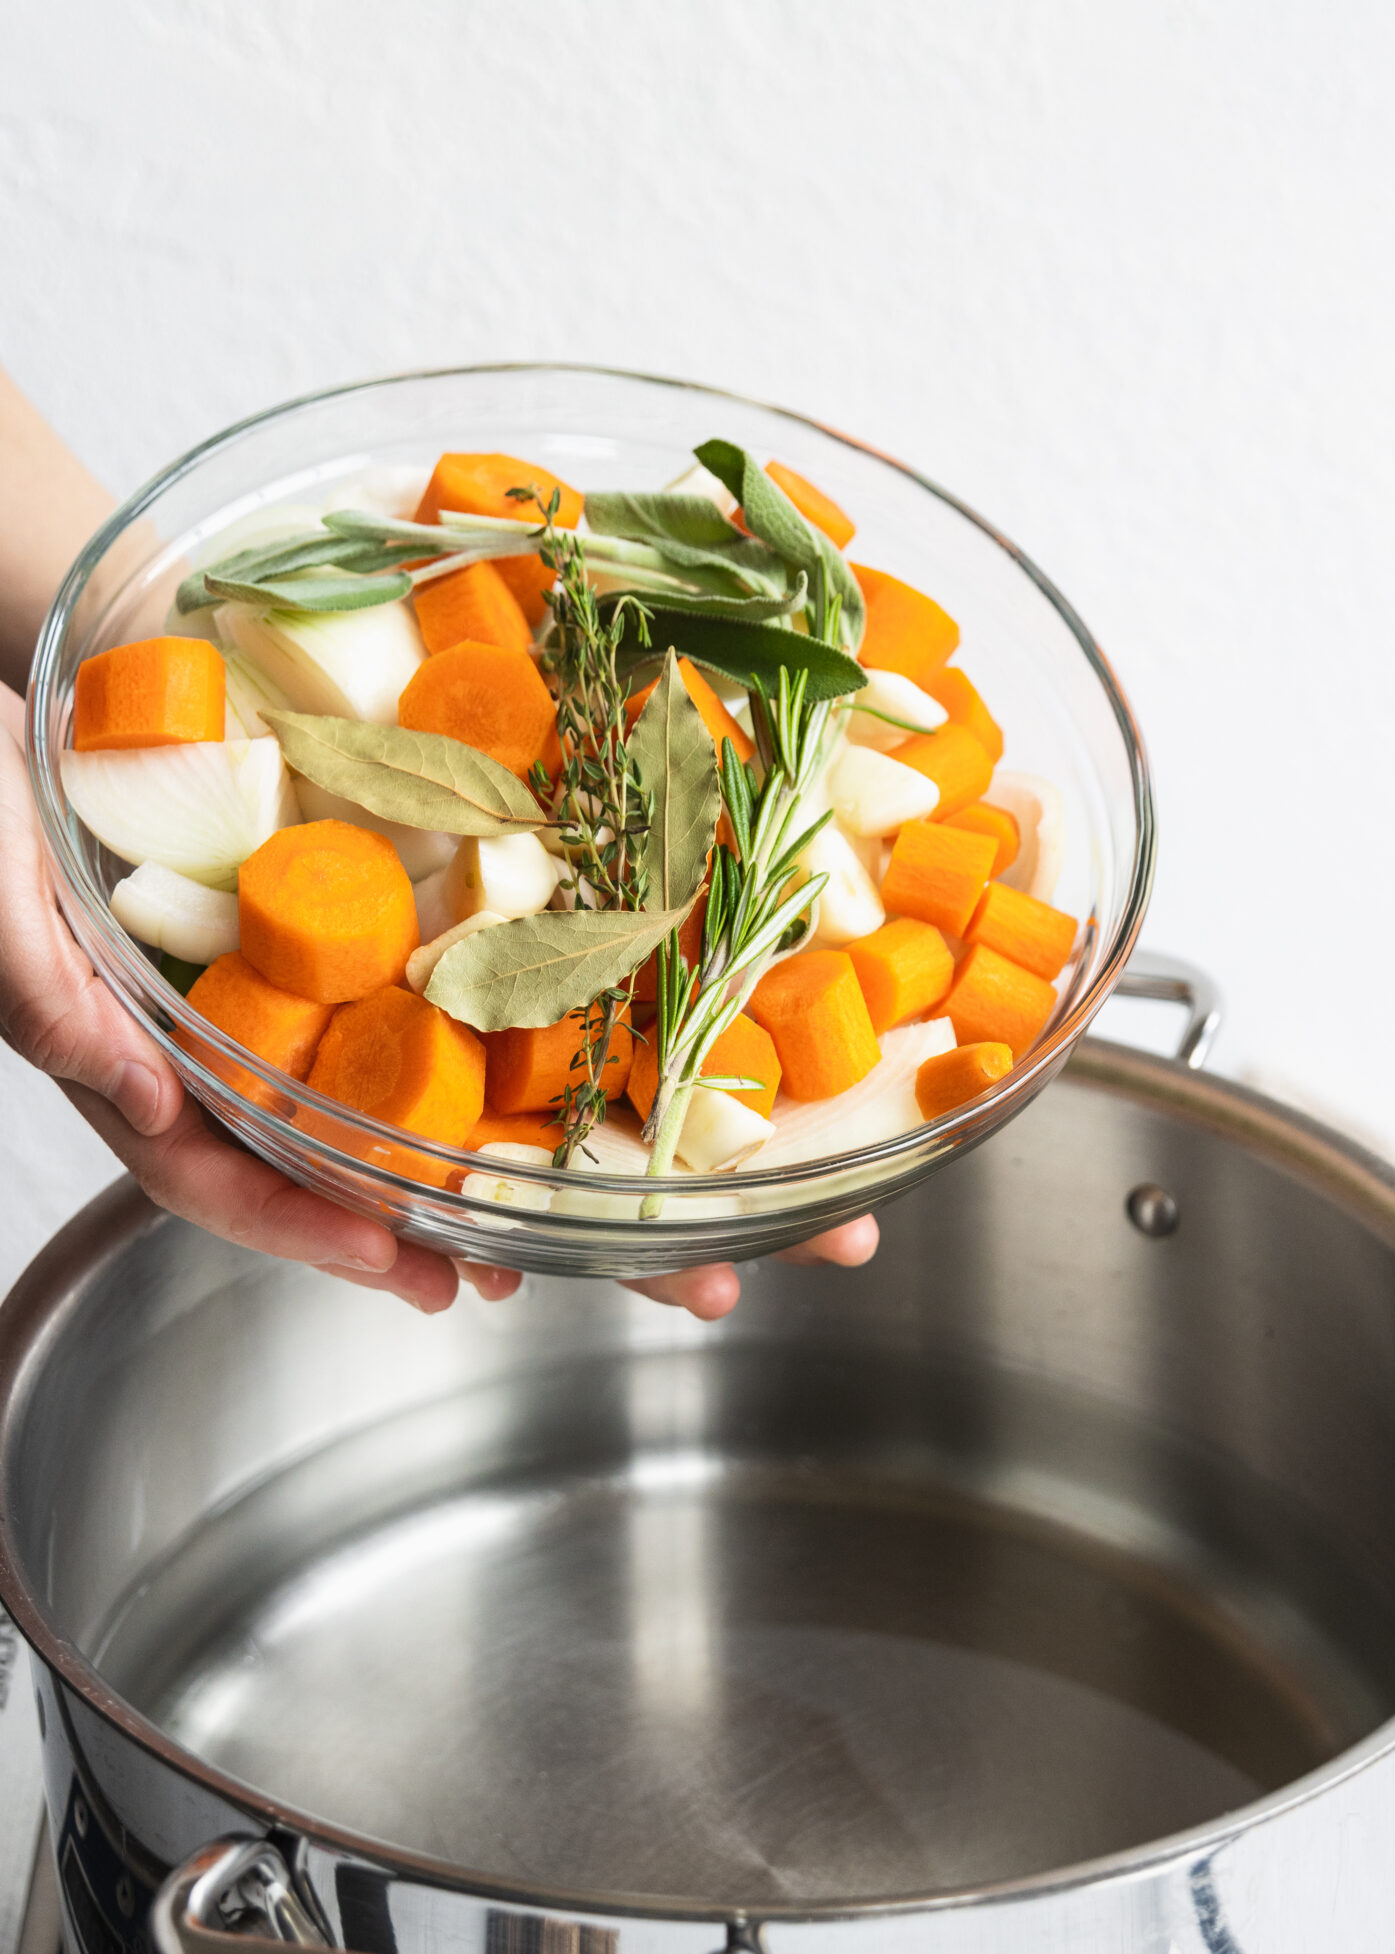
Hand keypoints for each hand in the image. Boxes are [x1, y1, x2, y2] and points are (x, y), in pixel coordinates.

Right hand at [0, 692, 876, 1316]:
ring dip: (637, 1133)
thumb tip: (147, 1104)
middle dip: (578, 1225)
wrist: (57, 664)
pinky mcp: (419, 898)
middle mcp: (288, 1044)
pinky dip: (612, 998)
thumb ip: (46, 996)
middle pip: (430, 1159)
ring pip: (500, 1077)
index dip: (345, 1240)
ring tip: (763, 1196)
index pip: (257, 1184)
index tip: (447, 1287)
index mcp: (181, 1069)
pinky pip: (520, 960)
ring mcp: (360, 979)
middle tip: (707, 1289)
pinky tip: (701, 1029)